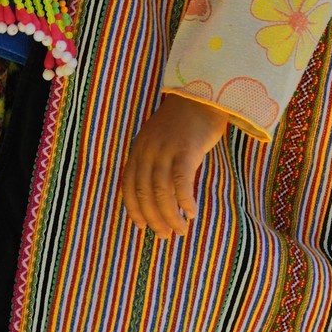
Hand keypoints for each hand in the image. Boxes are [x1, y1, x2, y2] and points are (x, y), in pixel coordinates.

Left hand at [120, 93, 227, 237]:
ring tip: (180, 230)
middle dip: (153, 218)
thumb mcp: (159, 140)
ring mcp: (166, 149)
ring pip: (162, 192)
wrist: (202, 95)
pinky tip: (192, 213)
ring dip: (170, 216)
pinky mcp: (186, 149)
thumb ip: (155, 163)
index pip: (129, 185)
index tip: (142, 227)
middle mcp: (148, 150)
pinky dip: (185, 201)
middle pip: (144, 193)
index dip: (134, 208)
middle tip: (165, 235)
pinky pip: (181, 182)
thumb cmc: (184, 123)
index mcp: (139, 148)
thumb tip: (160, 198)